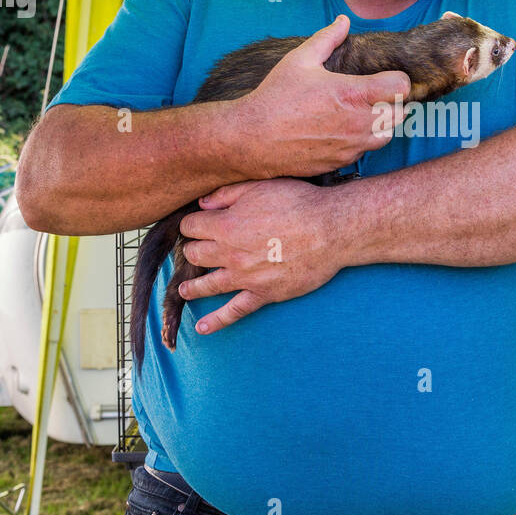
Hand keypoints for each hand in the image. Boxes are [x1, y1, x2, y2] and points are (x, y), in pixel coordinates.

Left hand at [176, 178, 349, 333]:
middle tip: (196, 250)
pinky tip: (201, 328)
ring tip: (184, 290)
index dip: (192, 224)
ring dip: (191, 287)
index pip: (191, 226)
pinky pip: (234, 311)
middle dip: (192, 250)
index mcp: (226, 225)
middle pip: (195, 255)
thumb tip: (202, 203)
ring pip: (207, 285)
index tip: (197, 224)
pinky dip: (216, 321)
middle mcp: (229, 253)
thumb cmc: (299, 203)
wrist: (331, 230)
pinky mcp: (263, 294)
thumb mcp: (260, 186)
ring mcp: (245, 277)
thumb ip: (227, 194)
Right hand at [235, 14, 409, 178]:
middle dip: (393, 103)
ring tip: (363, 113)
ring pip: (388, 135)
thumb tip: (343, 20)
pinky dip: (362, 140)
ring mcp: (351, 145)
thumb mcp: (299, 60)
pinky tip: (344, 130)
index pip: (400, 87)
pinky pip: (365, 151)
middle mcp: (358, 122)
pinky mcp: (342, 162)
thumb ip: (326, 38)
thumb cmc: (275, 97)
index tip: (386, 78)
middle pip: (401, 114)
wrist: (252, 138)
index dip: (397, 80)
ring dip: (382, 124)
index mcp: (352, 94)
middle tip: (376, 96)